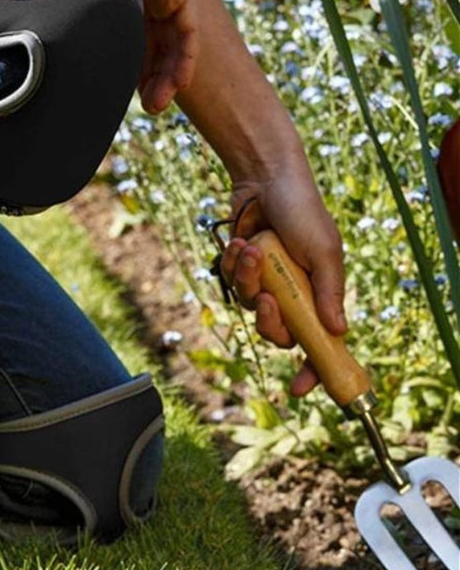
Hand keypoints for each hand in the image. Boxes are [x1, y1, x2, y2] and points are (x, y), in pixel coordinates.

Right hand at [60, 0, 197, 108]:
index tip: (133, 100)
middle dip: (155, 78)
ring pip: (174, 38)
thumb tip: (44, 76)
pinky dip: (185, 53)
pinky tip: (178, 80)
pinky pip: (187, 25)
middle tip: (151, 108)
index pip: (136, 40)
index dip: (136, 72)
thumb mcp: (65, 12)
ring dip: (171, 73)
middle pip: (157, 42)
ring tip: (159, 102)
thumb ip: (71, 37)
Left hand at [218, 170, 346, 395]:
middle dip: (269, 320)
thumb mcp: (323, 251)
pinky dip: (232, 264)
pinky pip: (231, 283)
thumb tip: (338, 333)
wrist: (266, 179)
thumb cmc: (302, 212)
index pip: (317, 342)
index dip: (311, 370)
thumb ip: (329, 291)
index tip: (298, 389)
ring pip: (249, 306)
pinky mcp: (241, 269)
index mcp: (318, 294)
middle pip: (276, 333)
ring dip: (247, 278)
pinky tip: (239, 241)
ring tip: (251, 247)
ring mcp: (265, 282)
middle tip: (268, 296)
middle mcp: (291, 293)